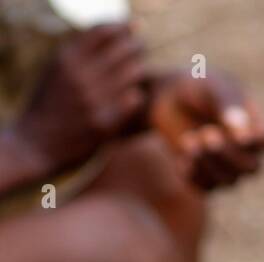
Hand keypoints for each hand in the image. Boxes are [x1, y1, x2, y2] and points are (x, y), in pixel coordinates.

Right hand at [9, 25, 147, 176]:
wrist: (36, 143)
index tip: (132, 29)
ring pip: (132, 73)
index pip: (103, 32)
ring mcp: (93, 100)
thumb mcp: (55, 70)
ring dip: (138, 69)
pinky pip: (133, 100)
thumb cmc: (49, 103)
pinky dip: (136, 94)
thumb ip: (80, 53)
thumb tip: (112, 33)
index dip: (123, 28)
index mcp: (65, 58)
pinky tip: (133, 95)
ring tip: (138, 69)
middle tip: (140, 49)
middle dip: (136, 46)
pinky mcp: (104, 124)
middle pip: (122, 50)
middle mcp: (79, 76)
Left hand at [150, 71, 263, 189]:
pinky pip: (205, 187)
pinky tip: (182, 154)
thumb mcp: (213, 87)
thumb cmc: (200, 88)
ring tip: (189, 140)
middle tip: (207, 132)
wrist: (170, 98)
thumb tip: (240, 131)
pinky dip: (193, 172)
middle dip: (229, 153)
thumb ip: (227, 105)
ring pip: (230, 181)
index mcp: (257, 128)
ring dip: (209, 163)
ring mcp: (228, 168)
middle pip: (253, 167)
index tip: (240, 132)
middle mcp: (248, 152)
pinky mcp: (206, 178)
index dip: (260, 142)